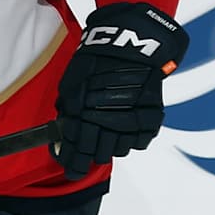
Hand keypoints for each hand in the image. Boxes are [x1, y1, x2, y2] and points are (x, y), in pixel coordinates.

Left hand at [54, 1, 188, 178]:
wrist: (130, 45)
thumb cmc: (96, 62)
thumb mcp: (71, 84)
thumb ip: (68, 110)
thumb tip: (63, 133)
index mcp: (83, 116)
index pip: (77, 150)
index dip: (73, 163)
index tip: (71, 169)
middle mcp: (107, 122)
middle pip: (98, 154)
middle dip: (91, 153)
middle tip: (89, 150)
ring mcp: (131, 121)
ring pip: (120, 150)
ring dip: (112, 145)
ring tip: (108, 134)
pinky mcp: (151, 118)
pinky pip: (140, 141)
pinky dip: (132, 138)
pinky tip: (126, 129)